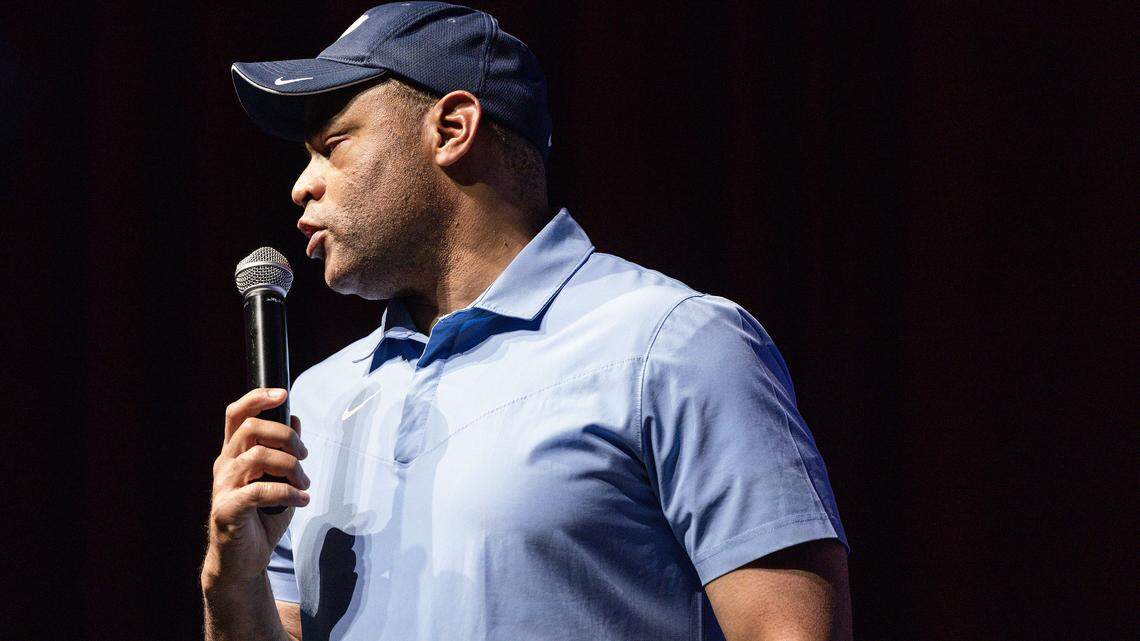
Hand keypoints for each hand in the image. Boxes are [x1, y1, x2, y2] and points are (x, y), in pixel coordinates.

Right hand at [202, 388, 309, 590]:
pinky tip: (302, 499)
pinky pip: (258, 491)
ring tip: (304, 484)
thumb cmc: (261, 519)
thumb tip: (294, 420)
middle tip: (304, 455)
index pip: (236, 414)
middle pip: (251, 428)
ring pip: (257, 456)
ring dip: (291, 467)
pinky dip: (286, 492)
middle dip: (286, 436)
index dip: (257, 398)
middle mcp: (224, 465)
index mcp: (233, 454)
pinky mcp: (227, 510)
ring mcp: (223, 487)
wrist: (243, 561)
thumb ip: (284, 451)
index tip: (282, 394)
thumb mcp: (279, 480)